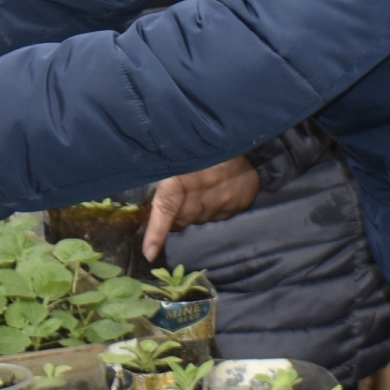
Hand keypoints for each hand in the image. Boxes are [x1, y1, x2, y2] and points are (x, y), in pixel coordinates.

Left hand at [143, 157, 259, 260]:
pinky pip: (221, 216)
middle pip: (183, 219)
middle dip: (176, 216)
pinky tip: (217, 191)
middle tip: (177, 201)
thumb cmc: (198, 146)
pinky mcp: (241, 201)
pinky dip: (215, 208)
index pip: (166, 207)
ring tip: (200, 190)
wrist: (238, 136)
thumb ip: (165, 180)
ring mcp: (225, 197)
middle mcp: (204, 188)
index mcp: (182, 175)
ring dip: (197, 211)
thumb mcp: (176, 156)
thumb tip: (152, 205)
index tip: (149, 253)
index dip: (156, 232)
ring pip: (202, 220)